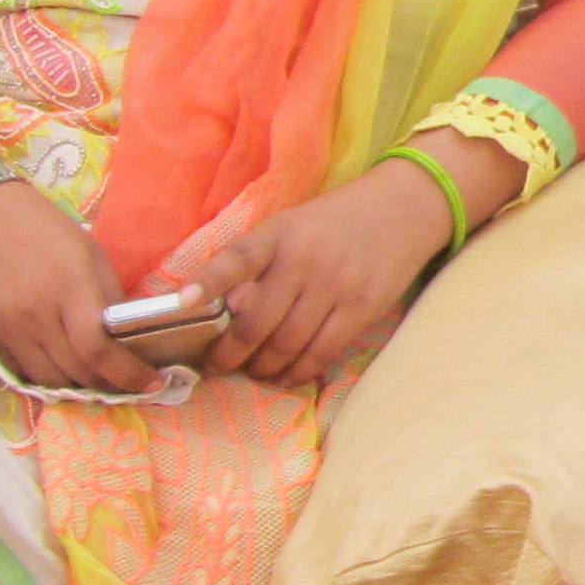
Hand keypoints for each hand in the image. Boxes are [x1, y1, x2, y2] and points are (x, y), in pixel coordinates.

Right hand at [0, 177, 164, 395]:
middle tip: (130, 383)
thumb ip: (108, 294)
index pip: (99, 350)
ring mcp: (10, 329)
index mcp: (69, 287)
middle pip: (77, 372)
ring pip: (50, 379)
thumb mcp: (87, 250)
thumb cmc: (38, 225)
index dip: (128, 374)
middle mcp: (37, 315)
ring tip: (99, 379)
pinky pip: (25, 370)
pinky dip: (50, 376)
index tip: (153, 383)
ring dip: (79, 386)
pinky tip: (65, 368)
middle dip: (109, 385)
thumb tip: (126, 334)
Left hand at [195, 160, 452, 385]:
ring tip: (256, 372)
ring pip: (287, 344)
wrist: (401, 209)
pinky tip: (287, 375)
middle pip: (257, 322)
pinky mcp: (362, 308)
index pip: (237, 258)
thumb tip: (227, 312)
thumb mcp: (290, 226)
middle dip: (231, 353)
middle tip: (219, 365)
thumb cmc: (333, 222)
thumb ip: (259, 261)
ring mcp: (335, 286)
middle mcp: (304, 260)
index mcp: (278, 234)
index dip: (208, 282)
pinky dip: (299, 371)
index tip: (183, 303)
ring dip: (264, 367)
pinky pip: (322, 352)